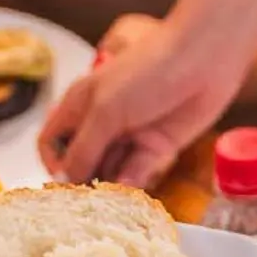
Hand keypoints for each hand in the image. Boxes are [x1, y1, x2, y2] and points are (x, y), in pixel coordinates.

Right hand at [37, 14, 245, 187]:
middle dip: (83, 180)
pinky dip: (132, 183)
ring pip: (107, 173)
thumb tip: (65, 182)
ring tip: (112, 195)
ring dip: (108, 186)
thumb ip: (82, 149)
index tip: (64, 182)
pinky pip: (135, 175)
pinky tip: (133, 184)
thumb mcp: (105, 110)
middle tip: (90, 197)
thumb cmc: (149, 71)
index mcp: (79, 105)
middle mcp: (100, 123)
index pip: (51, 142)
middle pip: (80, 163)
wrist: (205, 59)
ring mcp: (127, 138)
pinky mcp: (154, 149)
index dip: (52, 163)